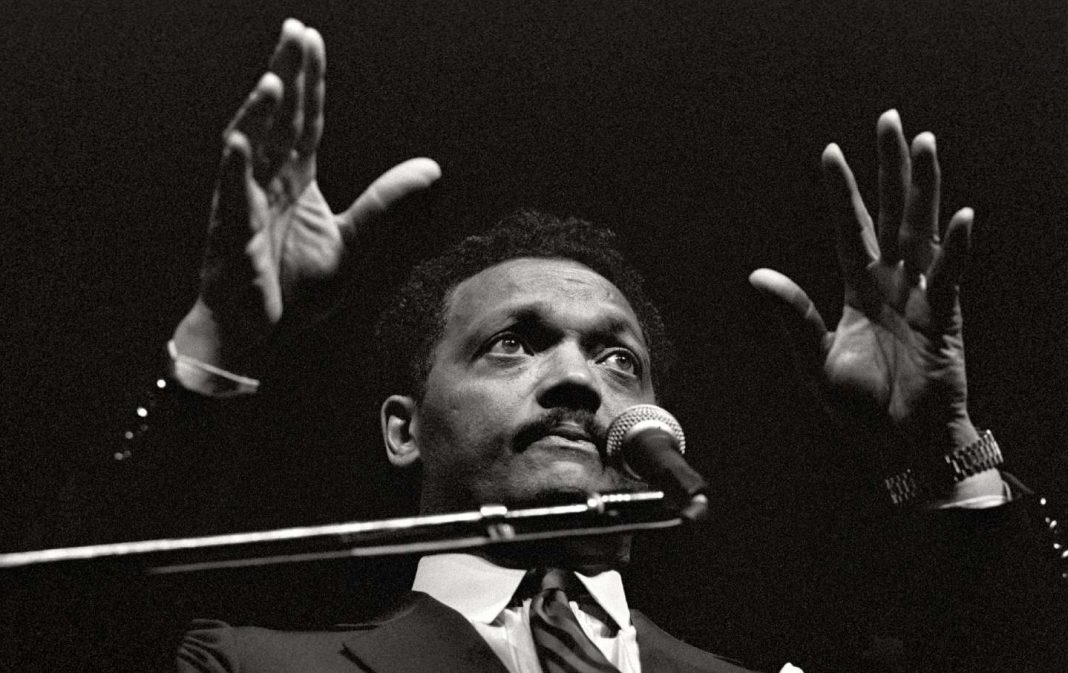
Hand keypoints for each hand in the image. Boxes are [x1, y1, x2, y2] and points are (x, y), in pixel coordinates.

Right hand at [173, 19, 439, 377]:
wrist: (258, 335)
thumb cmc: (294, 290)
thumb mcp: (354, 244)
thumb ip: (385, 204)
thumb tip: (431, 168)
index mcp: (296, 181)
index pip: (306, 120)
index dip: (310, 80)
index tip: (311, 39)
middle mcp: (269, 182)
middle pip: (279, 119)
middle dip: (286, 74)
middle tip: (294, 31)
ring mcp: (247, 204)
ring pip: (251, 147)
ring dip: (260, 112)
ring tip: (274, 77)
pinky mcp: (232, 234)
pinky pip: (232, 195)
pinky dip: (236, 167)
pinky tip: (243, 139)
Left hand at [750, 110, 990, 484]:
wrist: (899, 445)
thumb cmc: (858, 408)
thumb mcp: (813, 360)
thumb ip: (794, 315)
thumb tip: (758, 274)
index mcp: (858, 290)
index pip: (849, 228)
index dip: (842, 191)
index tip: (830, 151)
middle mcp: (892, 283)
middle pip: (892, 212)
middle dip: (890, 167)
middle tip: (891, 120)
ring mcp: (922, 296)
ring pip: (923, 230)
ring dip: (925, 188)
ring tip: (925, 143)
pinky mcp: (946, 318)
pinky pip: (951, 276)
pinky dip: (956, 248)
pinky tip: (961, 215)